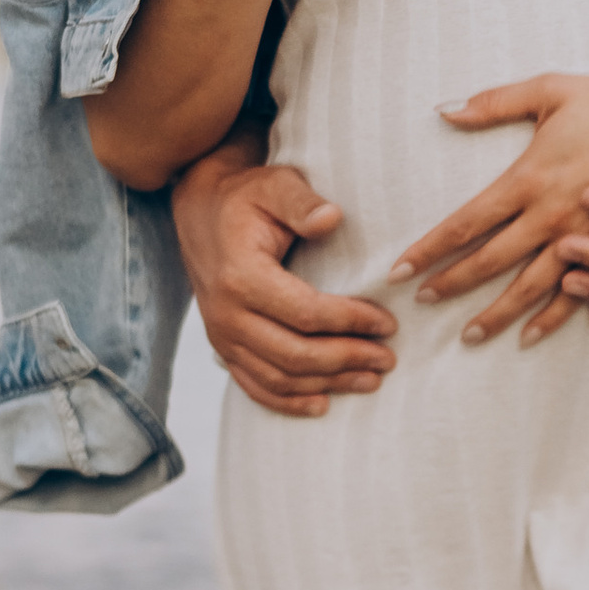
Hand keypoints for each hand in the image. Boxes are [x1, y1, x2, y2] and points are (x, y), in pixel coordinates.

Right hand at [174, 142, 395, 417]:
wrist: (199, 212)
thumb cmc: (246, 197)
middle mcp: (226, 314)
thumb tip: (332, 218)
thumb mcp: (274, 185)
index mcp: (241, 276)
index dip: (350, 321)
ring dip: (328, 384)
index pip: (305, 313)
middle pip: (295, 354)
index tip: (388, 323)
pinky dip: (289, 402)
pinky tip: (323, 404)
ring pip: (279, 377)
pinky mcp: (222, 349)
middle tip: (388, 358)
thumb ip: (301, 201)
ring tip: (370, 380)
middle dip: (347, 359)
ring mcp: (221, 337)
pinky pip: (255, 387)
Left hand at [395, 76, 588, 347]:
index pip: (464, 223)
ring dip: (496, 313)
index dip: (428, 249)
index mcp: (528, 177)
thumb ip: (492, 103)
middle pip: (489, 262)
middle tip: (422, 302)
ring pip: (529, 287)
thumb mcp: (549, 90)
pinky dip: (552, 318)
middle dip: (451, 284)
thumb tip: (444, 110)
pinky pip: (577, 292)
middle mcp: (550, 215)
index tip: (399, 270)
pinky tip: (530, 335)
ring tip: (469, 334)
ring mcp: (583, 238)